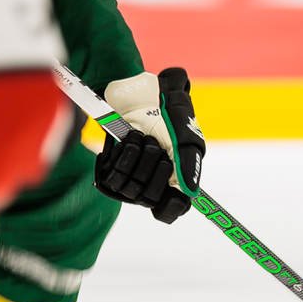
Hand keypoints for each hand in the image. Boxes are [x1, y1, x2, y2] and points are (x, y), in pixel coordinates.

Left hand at [94, 67, 204, 222]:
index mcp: (176, 179)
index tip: (171, 193)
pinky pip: (111, 179)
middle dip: (154, 166)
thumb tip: (191, 192)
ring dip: (137, 156)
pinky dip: (120, 155)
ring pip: (130, 189)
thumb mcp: (186, 134)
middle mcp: (154, 182)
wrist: (142, 91)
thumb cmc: (170, 112)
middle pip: (151, 198)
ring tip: (140, 136)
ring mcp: (132, 178)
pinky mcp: (112, 170)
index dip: (171, 205)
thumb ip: (189, 163)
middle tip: (156, 143)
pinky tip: (126, 140)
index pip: (172, 209)